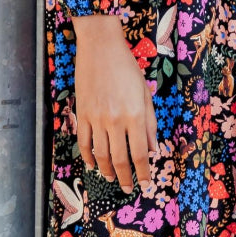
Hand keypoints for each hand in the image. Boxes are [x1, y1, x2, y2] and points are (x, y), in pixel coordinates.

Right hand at [70, 14, 157, 192]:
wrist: (100, 48)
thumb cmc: (127, 68)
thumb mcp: (145, 94)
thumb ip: (150, 123)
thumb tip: (154, 149)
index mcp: (135, 115)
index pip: (140, 153)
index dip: (143, 172)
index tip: (145, 183)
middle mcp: (115, 120)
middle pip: (120, 158)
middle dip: (125, 177)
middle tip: (128, 188)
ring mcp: (96, 118)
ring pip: (100, 154)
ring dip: (106, 170)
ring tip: (112, 178)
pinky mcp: (82, 114)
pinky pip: (83, 141)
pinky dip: (88, 156)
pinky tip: (93, 164)